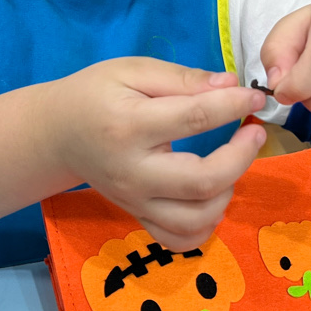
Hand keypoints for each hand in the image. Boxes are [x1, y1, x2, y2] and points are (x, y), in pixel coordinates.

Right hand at [52, 58, 265, 249]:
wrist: (56, 134)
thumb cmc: (95, 94)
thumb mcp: (132, 70)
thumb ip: (182, 78)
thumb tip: (230, 85)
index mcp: (130, 125)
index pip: (194, 119)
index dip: (233, 105)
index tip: (254, 96)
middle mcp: (133, 171)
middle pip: (201, 181)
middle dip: (241, 157)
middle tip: (254, 131)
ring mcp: (134, 201)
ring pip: (195, 219)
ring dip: (227, 193)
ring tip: (230, 163)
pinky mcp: (137, 216)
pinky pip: (178, 240)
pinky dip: (205, 226)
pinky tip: (212, 197)